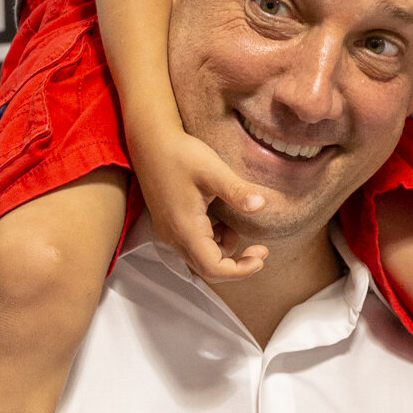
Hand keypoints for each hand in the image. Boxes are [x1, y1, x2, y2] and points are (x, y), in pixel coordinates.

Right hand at [127, 120, 269, 282]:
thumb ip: (236, 191)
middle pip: (207, 269)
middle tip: (260, 250)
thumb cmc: (180, 154)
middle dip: (237, 264)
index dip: (241, 270)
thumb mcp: (213, 170)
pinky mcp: (169, 224)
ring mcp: (169, 232)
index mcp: (185, 228)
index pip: (213, 269)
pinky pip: (193, 246)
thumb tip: (261, 206)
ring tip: (236, 229)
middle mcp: (174, 237)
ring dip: (224, 252)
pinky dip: (212, 242)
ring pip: (200, 259)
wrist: (150, 142)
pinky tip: (220, 222)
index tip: (261, 255)